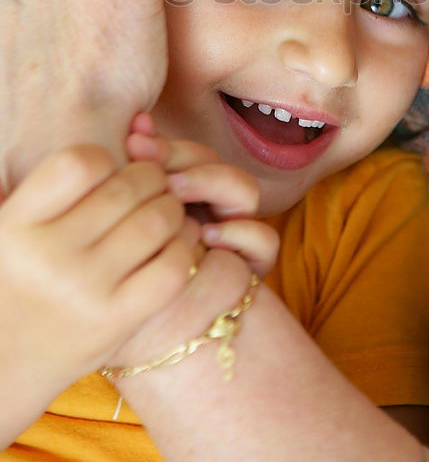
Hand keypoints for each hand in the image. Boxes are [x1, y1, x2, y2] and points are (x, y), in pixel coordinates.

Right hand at [0, 143, 193, 443]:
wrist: (4, 366)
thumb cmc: (17, 279)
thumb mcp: (10, 228)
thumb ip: (49, 184)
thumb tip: (135, 125)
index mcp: (16, 224)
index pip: (78, 163)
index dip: (105, 158)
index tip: (107, 171)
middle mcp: (48, 255)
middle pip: (128, 188)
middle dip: (150, 178)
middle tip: (152, 184)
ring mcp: (85, 290)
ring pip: (157, 221)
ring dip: (172, 207)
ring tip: (166, 210)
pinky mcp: (117, 321)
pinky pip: (171, 266)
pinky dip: (184, 246)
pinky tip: (175, 243)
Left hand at [126, 115, 278, 278]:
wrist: (146, 339)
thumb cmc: (131, 273)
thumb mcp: (131, 220)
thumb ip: (135, 176)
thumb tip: (137, 122)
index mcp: (184, 189)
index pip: (188, 151)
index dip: (165, 142)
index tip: (134, 139)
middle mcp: (215, 205)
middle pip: (215, 162)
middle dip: (183, 157)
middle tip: (149, 162)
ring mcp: (237, 231)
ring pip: (244, 189)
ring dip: (210, 184)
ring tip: (174, 193)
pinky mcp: (254, 264)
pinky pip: (263, 240)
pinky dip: (240, 234)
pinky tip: (208, 238)